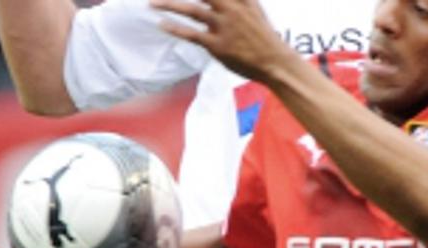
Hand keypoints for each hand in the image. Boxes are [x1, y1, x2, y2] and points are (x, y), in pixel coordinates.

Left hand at [150, 0, 290, 84]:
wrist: (276, 62)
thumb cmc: (264, 36)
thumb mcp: (254, 7)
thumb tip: (223, 0)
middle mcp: (230, 8)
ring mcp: (223, 26)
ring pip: (191, 10)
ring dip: (168, 5)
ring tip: (151, 3)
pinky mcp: (218, 45)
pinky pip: (192, 34)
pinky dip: (175, 28)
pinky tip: (161, 24)